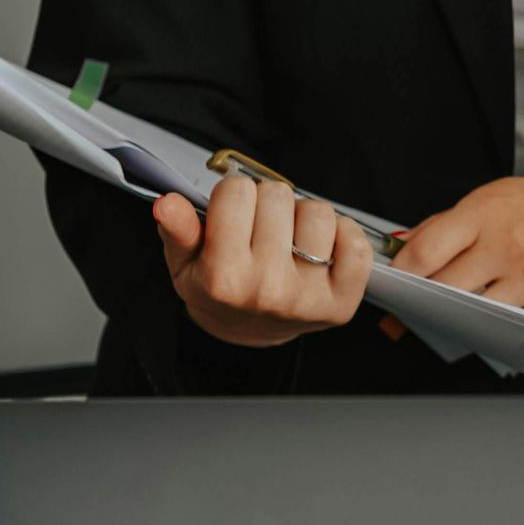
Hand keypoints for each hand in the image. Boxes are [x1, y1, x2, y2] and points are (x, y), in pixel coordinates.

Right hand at [154, 174, 371, 349]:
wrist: (249, 332)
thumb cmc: (219, 291)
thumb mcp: (186, 263)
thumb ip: (177, 231)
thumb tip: (167, 203)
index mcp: (224, 277)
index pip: (236, 192)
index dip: (233, 196)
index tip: (232, 213)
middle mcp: (267, 288)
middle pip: (277, 195)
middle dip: (267, 203)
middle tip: (261, 228)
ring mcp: (307, 297)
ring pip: (318, 213)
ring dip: (304, 217)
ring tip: (289, 239)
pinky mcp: (341, 303)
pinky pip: (356, 243)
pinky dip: (343, 235)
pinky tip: (320, 248)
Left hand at [392, 168, 523, 329]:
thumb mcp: (496, 198)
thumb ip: (445, 225)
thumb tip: (400, 249)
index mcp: (488, 212)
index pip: (425, 252)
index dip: (403, 276)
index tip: (397, 286)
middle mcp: (511, 245)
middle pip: (445, 292)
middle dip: (428, 304)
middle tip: (424, 307)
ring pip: (476, 318)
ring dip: (463, 321)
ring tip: (464, 312)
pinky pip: (515, 333)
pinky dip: (502, 329)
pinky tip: (504, 315)